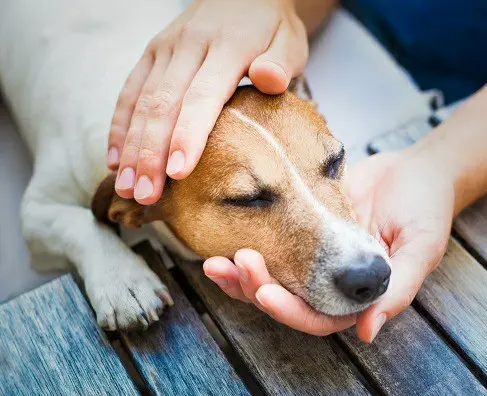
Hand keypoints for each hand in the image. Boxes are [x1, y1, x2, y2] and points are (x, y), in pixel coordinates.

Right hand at [108, 0, 307, 204]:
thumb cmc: (271, 27)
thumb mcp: (289, 39)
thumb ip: (280, 61)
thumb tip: (269, 79)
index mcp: (227, 47)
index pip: (202, 97)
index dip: (188, 136)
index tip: (178, 172)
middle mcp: (189, 46)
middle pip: (163, 105)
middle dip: (151, 154)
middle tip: (145, 194)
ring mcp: (165, 49)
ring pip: (141, 102)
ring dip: (131, 147)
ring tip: (126, 187)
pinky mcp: (151, 53)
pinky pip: (129, 91)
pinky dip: (119, 126)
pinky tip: (115, 159)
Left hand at [203, 147, 454, 341]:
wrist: (415, 169)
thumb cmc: (426, 208)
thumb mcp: (422, 248)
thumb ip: (398, 290)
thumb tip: (367, 332)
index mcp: (358, 297)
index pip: (318, 317)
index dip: (290, 311)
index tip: (265, 292)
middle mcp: (331, 284)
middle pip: (286, 301)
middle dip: (256, 288)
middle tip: (235, 264)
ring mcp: (314, 258)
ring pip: (272, 278)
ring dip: (242, 275)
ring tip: (215, 262)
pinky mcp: (301, 230)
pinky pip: (270, 245)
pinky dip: (247, 247)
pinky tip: (223, 244)